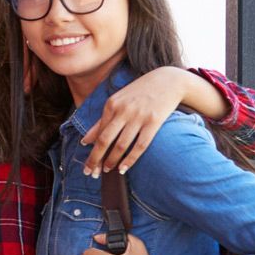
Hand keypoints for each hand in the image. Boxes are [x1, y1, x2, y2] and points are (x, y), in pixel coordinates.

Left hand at [80, 68, 198, 176]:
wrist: (168, 81)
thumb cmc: (139, 92)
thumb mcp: (117, 101)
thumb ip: (102, 121)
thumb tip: (85, 140)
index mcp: (111, 105)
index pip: (98, 134)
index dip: (91, 152)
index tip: (87, 166)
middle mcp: (123, 111)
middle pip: (105, 140)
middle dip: (96, 159)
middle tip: (90, 173)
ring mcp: (139, 116)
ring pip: (121, 145)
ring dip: (112, 161)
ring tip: (106, 171)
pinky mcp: (154, 122)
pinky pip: (140, 145)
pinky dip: (130, 159)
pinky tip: (123, 168)